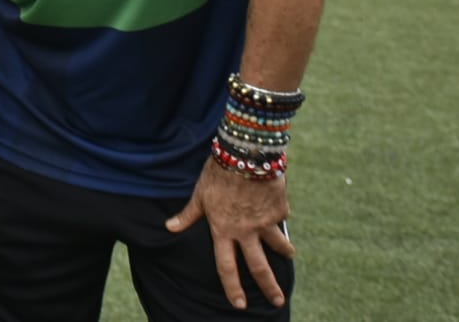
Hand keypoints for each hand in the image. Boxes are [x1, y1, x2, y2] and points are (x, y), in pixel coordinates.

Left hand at [165, 159, 293, 310]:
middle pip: (259, 267)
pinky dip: (281, 215)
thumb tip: (170, 227)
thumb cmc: (217, 172)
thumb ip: (188, 215)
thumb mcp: (200, 194)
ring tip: (289, 255)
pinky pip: (282, 217)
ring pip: (278, 246)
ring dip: (285, 252)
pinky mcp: (279, 209)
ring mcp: (265, 222)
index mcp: (223, 230)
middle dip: (269, 287)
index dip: (232, 287)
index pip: (226, 267)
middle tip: (278, 302)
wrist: (245, 153)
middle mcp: (245, 231)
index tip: (239, 304)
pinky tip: (279, 208)